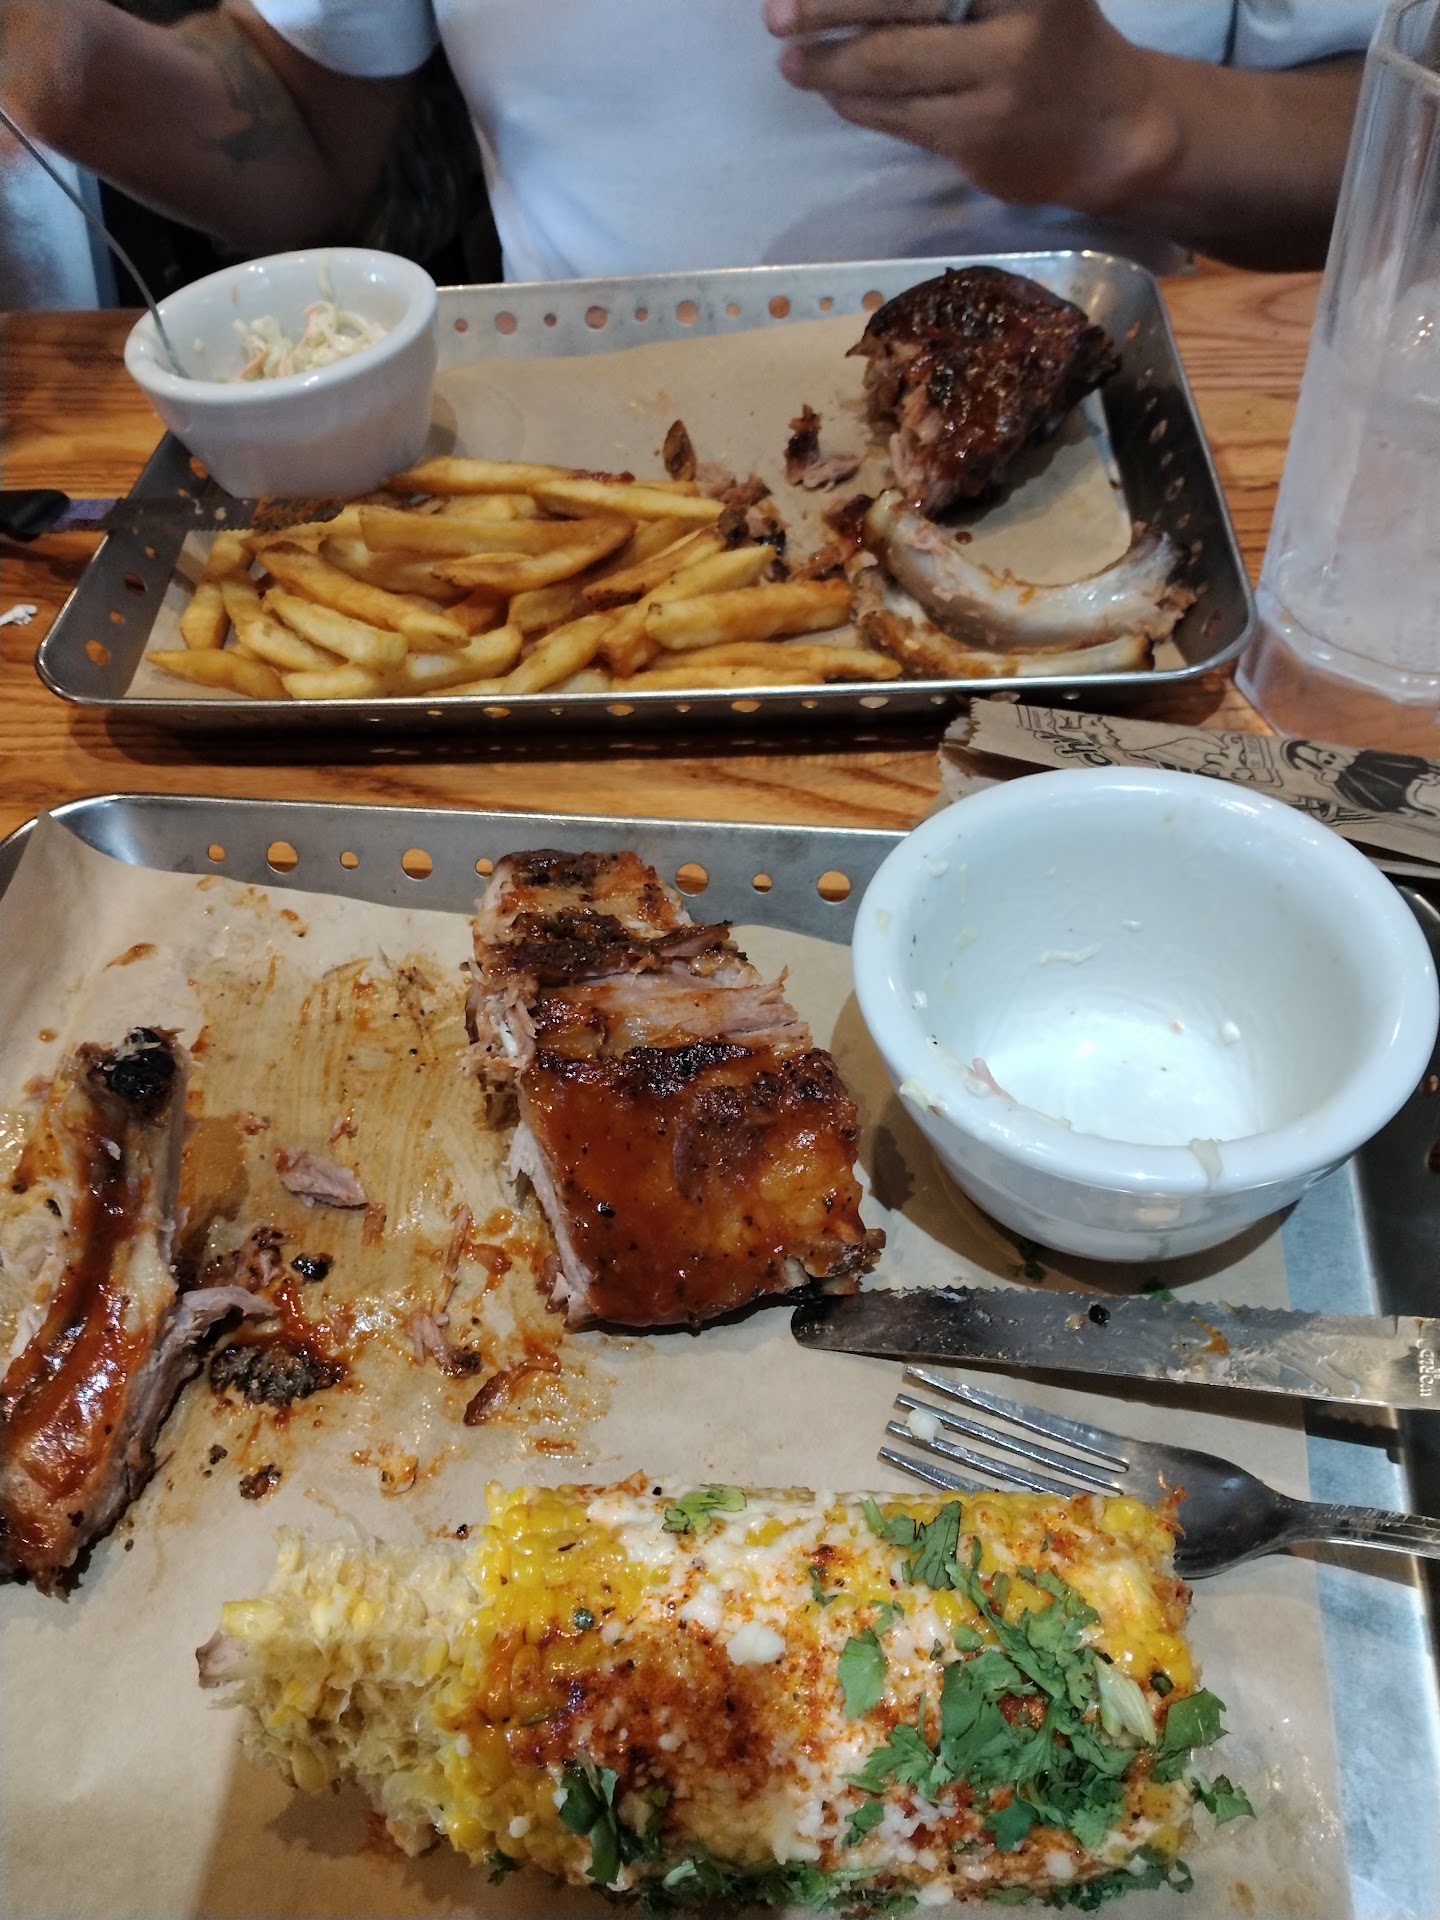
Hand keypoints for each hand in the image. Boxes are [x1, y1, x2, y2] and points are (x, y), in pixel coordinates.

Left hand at [762, 0, 1178, 219]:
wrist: (1111, 130)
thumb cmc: (1050, 40)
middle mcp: (1017, 18)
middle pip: (896, 4)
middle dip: (823, 11)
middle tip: (774, 18)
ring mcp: (999, 82)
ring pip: (887, 69)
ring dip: (828, 67)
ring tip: (794, 62)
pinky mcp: (979, 138)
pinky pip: (897, 117)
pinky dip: (857, 104)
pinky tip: (836, 95)